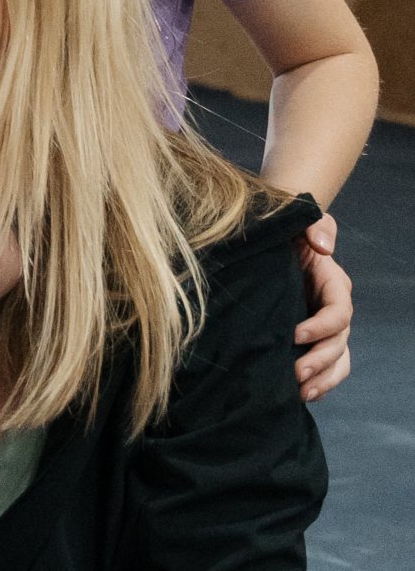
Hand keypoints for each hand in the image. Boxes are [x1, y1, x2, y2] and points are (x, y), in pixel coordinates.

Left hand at [294, 213, 351, 400]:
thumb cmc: (288, 228)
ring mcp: (324, 326)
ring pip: (337, 359)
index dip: (322, 326)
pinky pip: (325, 364)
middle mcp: (334, 308)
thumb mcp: (301, 220)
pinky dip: (318, 381)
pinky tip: (301, 394)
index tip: (295, 334)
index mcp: (334, 284)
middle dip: (321, 361)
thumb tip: (325, 247)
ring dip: (323, 378)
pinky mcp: (311, 337)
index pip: (339, 311)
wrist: (275, 240)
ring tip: (302, 393)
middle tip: (297, 374)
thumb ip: (316, 228)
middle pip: (339, 342)